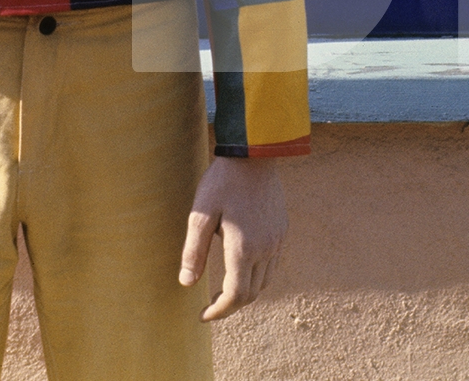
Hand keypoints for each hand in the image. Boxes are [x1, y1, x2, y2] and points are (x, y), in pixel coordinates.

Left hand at [178, 156, 286, 321]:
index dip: (219, 312)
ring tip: (225, 289)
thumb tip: (187, 284)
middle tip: (210, 305)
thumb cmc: (223, 181)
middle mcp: (265, 249)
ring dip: (245, 292)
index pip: (235, 296)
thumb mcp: (200, 214)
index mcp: (244, 248)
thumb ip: (193, 251)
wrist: (255, 153)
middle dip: (230, 305)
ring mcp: (277, 240)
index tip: (203, 315)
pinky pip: (272, 264)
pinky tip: (242, 266)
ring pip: (265, 281)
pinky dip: (257, 275)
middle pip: (252, 294)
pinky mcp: (282, 230)